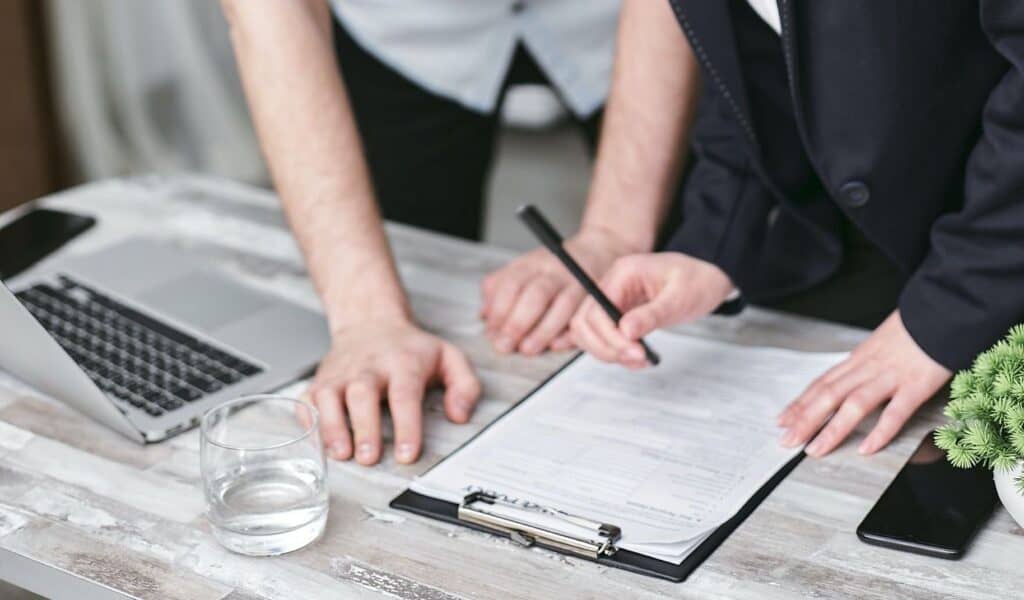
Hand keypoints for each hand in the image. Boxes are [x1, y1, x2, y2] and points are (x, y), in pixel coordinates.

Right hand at [303, 319, 480, 464]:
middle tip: (369, 458)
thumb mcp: (449, 357)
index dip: (406, 426)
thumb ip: (465, 386)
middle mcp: (368, 368)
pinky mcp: (321, 381)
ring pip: (329, 397)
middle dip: (364, 427)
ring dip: (332, 427)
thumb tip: (459, 415)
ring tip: (341, 454)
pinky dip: (307, 419)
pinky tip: (314, 439)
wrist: (371, 321)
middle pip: (362, 394)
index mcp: (402, 363)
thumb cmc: (409, 348)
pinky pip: (308, 399)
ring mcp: (341, 374)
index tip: (408, 453)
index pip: (405, 394)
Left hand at [480, 227, 641, 355]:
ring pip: (563, 307)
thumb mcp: (523, 268)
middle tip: (504, 345)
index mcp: (533, 263)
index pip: (512, 284)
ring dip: (543, 331)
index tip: (492, 330)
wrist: (599, 250)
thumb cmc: (554, 266)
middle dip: (517, 323)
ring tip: (527, 349)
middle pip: (536, 295)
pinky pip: (585, 317)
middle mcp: (556, 272)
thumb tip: (485, 316)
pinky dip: (571, 333)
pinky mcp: (596, 298)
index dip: (500, 310)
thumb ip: (500, 288)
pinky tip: (556, 345)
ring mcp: (578, 284)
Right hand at [569, 252, 733, 368]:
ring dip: (607, 352)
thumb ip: (652, 314)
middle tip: (636, 358)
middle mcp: (612, 285)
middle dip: (605, 347)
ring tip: (638, 360)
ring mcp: (613, 299)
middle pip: (584, 322)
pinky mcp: (618, 314)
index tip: (634, 352)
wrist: (708, 279)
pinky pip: (604, 336)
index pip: (597, 309)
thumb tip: (626, 331)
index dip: (610, 335)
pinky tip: (637, 358)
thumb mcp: (679, 298)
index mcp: (623, 273)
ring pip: (588, 332)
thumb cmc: (697, 281)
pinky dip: (615, 352)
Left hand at [778, 311, 950, 456]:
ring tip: (815, 450)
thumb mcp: (882, 343)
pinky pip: (895, 411)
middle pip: (829, 394)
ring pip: (854, 404)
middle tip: (786, 441)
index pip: (822, 383)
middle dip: (805, 420)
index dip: (800, 403)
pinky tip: (866, 449)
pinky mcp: (916, 384)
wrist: (944, 309)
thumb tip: (852, 380)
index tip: (782, 420)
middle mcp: (868, 366)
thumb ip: (867, 362)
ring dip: (832, 429)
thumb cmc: (916, 328)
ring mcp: (891, 376)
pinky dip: (879, 431)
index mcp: (859, 358)